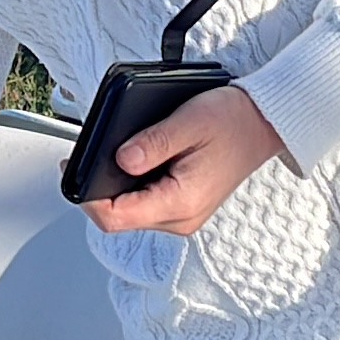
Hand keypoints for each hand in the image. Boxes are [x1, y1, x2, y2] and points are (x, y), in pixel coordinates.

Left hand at [78, 84, 286, 236]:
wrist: (265, 124)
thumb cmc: (235, 121)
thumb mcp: (188, 122)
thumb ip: (151, 143)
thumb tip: (119, 159)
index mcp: (180, 203)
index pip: (115, 217)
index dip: (87, 196)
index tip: (74, 168)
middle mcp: (180, 218)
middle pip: (118, 215)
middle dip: (100, 185)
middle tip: (93, 151)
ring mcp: (181, 215)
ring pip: (130, 209)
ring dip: (117, 183)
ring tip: (121, 151)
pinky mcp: (182, 205)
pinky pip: (145, 201)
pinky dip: (133, 181)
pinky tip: (138, 158)